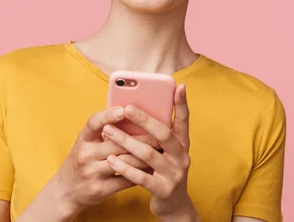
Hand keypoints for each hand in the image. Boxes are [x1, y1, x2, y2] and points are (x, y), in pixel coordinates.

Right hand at [53, 107, 159, 214]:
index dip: (108, 115)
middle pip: (117, 143)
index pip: (94, 123)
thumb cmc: (82, 161)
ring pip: (125, 162)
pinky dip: (140, 174)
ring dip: (145, 157)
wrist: (65, 192)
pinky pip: (125, 180)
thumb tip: (130, 116)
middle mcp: (85, 155)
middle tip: (160, 135)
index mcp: (82, 139)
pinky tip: (151, 169)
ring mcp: (92, 173)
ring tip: (160, 151)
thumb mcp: (85, 144)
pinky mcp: (100, 189)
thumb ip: (102, 132)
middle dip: (142, 139)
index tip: (124, 109)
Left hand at [102, 84, 199, 220]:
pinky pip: (141, 177)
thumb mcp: (166, 153)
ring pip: (148, 154)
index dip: (182, 104)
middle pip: (163, 134)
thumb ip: (157, 136)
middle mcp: (182, 157)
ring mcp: (174, 174)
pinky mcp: (163, 190)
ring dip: (127, 141)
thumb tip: (136, 112)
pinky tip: (111, 159)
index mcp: (183, 144)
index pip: (184, 120)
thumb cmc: (164, 171)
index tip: (178, 86)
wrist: (173, 207)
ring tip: (109, 132)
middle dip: (144, 120)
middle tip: (126, 108)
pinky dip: (125, 167)